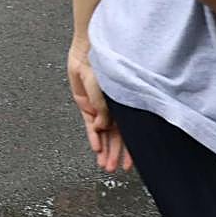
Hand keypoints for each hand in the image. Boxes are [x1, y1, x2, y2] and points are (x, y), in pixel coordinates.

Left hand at [67, 44, 129, 171]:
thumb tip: (102, 128)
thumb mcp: (106, 87)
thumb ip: (103, 108)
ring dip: (104, 149)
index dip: (130, 149)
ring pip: (103, 133)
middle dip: (115, 154)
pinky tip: (96, 147)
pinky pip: (90, 124)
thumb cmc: (106, 62)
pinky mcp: (85, 103)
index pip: (128, 132)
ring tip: (105, 164)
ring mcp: (99, 107)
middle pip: (115, 137)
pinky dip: (93, 136)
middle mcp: (113, 108)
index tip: (129, 164)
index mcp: (124, 104)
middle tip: (113, 168)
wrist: (90, 49)